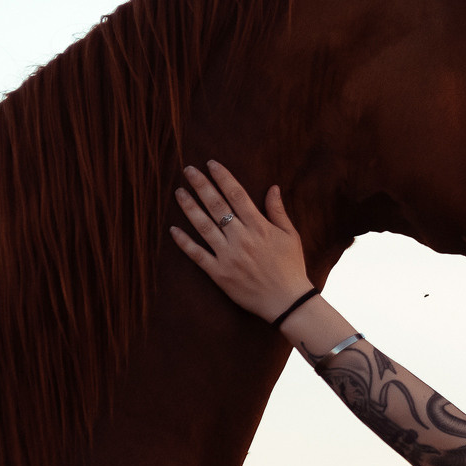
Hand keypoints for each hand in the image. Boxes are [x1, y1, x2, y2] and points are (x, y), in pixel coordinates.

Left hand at [169, 160, 313, 321]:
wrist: (287, 302)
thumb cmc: (291, 267)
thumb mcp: (290, 236)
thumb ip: (278, 211)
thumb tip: (272, 187)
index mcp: (259, 226)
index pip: (237, 194)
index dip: (222, 177)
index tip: (210, 164)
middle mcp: (241, 238)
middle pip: (217, 205)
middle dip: (201, 185)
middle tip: (188, 170)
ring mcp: (228, 256)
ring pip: (204, 226)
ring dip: (189, 207)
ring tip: (178, 192)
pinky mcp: (219, 274)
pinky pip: (198, 255)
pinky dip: (184, 242)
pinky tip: (174, 229)